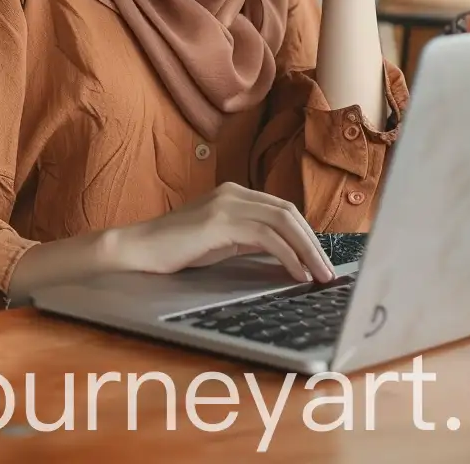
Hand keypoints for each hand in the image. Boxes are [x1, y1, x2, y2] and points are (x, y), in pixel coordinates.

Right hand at [104, 184, 333, 286]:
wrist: (140, 249)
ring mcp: (225, 204)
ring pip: (282, 221)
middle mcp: (232, 192)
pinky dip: (287, 255)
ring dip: (307, 250)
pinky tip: (296, 274)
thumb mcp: (221, 242)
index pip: (283, 209)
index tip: (321, 262)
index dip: (307, 235)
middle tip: (328, 273)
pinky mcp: (219, 222)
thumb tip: (285, 255)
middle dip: (313, 243)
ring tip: (319, 276)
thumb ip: (249, 239)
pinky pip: (266, 236)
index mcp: (233, 193)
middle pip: (288, 212)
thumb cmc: (178, 249)